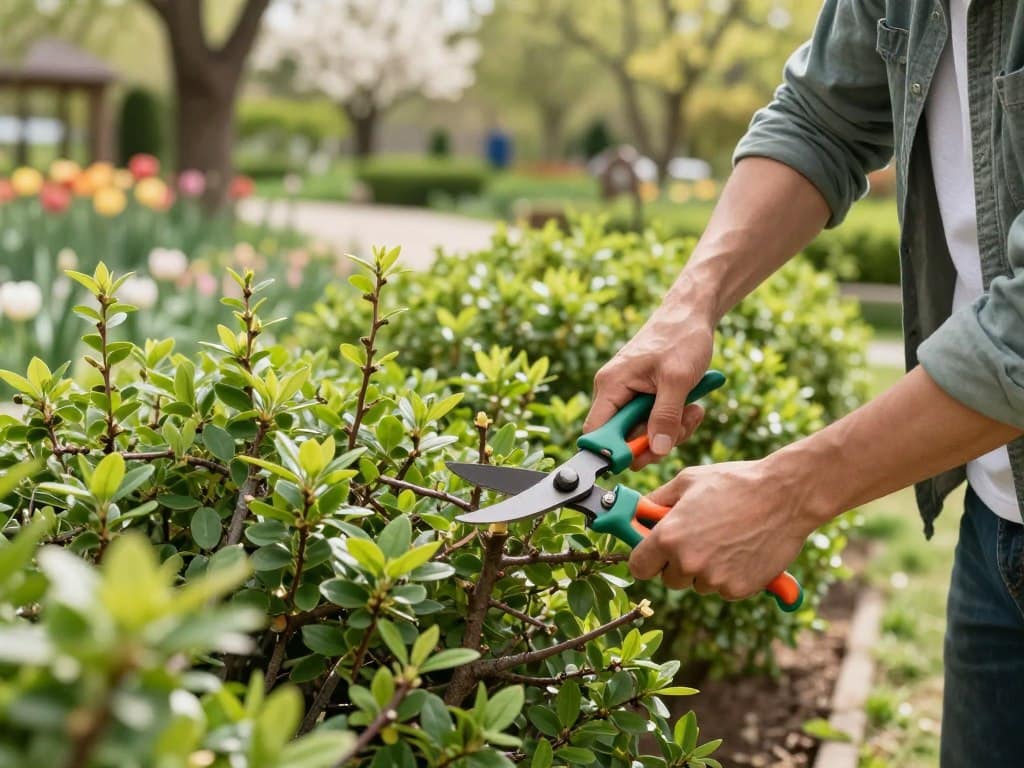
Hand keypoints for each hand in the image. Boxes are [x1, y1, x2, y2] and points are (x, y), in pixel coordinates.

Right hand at [583, 304, 713, 466]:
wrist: (691, 315)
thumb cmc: (680, 337)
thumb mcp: (678, 380)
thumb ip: (666, 416)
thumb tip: (657, 450)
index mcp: (611, 385)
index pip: (596, 432)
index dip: (614, 451)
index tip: (643, 456)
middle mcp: (614, 393)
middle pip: (624, 439)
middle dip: (655, 440)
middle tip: (680, 427)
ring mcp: (629, 396)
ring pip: (643, 434)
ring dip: (671, 430)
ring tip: (692, 409)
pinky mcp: (644, 398)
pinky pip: (655, 423)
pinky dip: (675, 422)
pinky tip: (692, 406)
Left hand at [628, 460, 821, 598]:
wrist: (785, 496)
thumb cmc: (735, 483)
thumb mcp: (687, 481)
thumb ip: (657, 501)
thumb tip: (639, 512)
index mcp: (668, 537)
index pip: (639, 567)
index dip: (646, 558)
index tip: (654, 552)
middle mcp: (687, 563)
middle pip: (668, 579)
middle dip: (677, 563)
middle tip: (697, 538)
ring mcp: (713, 579)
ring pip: (697, 584)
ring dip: (705, 569)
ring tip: (725, 539)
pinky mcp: (738, 590)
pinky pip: (723, 588)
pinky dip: (729, 575)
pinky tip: (742, 549)